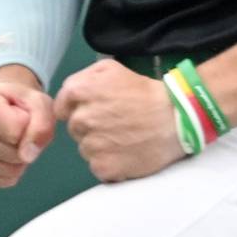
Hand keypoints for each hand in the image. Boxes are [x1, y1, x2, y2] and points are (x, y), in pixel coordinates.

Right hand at [0, 71, 55, 189]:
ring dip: (19, 159)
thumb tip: (27, 157)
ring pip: (7, 170)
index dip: (28, 125)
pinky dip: (11, 172)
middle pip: (11, 153)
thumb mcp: (39, 103)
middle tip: (18, 130)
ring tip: (12, 140)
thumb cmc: (20, 103)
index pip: (15, 131)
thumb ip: (41, 125)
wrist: (3, 106)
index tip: (20, 113)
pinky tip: (5, 154)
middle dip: (25, 145)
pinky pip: (0, 180)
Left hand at [55, 59, 183, 182]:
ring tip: (124, 138)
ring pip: (85, 148)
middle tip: (116, 123)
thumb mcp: (112, 69)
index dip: (79, 109)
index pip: (61, 107)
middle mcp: (81, 119)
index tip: (98, 111)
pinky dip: (109, 163)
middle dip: (90, 127)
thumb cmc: (145, 92)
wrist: (175, 119)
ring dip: (99, 146)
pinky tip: (126, 153)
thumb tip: (69, 95)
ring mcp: (91, 145)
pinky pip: (97, 166)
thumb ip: (84, 77)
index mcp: (79, 91)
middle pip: (74, 128)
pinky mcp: (103, 167)